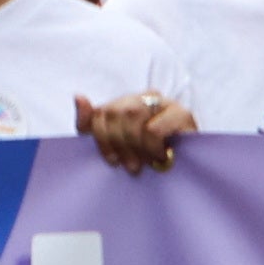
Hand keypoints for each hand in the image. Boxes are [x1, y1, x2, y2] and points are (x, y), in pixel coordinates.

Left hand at [76, 92, 196, 175]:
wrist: (185, 167)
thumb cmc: (146, 157)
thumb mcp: (113, 144)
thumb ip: (91, 123)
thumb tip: (79, 97)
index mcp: (126, 102)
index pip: (102, 112)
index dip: (102, 138)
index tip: (112, 160)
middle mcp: (144, 96)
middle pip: (116, 112)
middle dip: (120, 144)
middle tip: (130, 166)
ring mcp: (164, 102)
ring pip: (133, 116)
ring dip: (136, 147)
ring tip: (145, 163)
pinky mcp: (182, 114)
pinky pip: (155, 128)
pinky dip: (152, 147)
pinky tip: (160, 157)